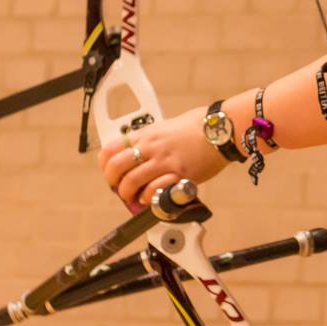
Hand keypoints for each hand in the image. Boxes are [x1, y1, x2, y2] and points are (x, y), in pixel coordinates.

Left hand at [98, 105, 229, 208]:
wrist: (221, 130)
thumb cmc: (198, 127)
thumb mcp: (166, 127)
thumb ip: (150, 140)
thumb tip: (138, 155)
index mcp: (146, 134)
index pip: (111, 149)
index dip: (105, 165)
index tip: (110, 172)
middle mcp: (151, 147)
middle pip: (115, 167)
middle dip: (112, 182)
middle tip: (119, 188)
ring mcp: (164, 161)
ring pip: (130, 181)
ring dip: (127, 194)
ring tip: (134, 197)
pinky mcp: (178, 175)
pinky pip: (153, 190)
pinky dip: (147, 198)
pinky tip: (150, 197)